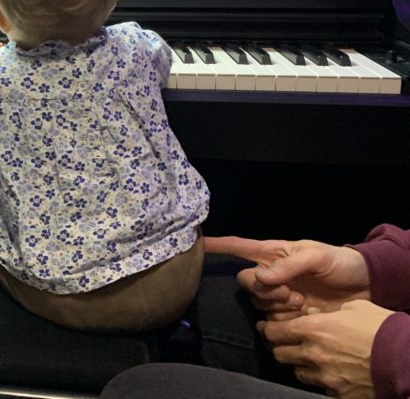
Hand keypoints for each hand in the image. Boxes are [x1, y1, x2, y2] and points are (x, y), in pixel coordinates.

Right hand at [203, 236, 370, 319]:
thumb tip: (261, 277)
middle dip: (263, 289)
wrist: (365, 287)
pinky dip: (286, 317)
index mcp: (274, 253)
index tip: (197, 243)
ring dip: (277, 304)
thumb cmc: (341, 263)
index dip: (218, 245)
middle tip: (289, 292)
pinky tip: (303, 312)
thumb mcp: (317, 257)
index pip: (239, 246)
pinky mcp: (288, 315)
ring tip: (301, 301)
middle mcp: (271, 273)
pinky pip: (272, 318)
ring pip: (258, 302)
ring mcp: (279, 295)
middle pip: (245, 281)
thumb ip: (288, 265)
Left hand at [259, 299, 391, 397]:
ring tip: (305, 357)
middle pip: (279, 353)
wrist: (405, 360)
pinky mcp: (337, 393)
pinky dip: (318, 379)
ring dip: (298, 364)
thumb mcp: (353, 307)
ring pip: (296, 371)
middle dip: (278, 347)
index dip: (267, 329)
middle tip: (282, 342)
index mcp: (312, 329)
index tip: (266, 327)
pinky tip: (327, 372)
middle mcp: (312, 354)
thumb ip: (328, 311)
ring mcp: (324, 377)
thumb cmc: (381, 329)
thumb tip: (315, 312)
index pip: (273, 331)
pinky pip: (318, 386)